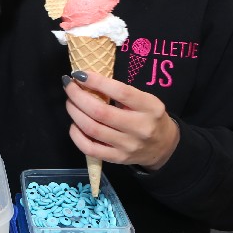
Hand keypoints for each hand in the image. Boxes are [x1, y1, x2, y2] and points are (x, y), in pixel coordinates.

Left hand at [63, 72, 180, 171]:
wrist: (163, 146)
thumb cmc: (149, 117)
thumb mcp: (145, 100)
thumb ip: (122, 93)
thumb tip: (88, 81)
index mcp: (150, 107)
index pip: (120, 91)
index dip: (96, 81)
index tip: (79, 74)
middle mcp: (140, 127)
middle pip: (100, 112)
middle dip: (78, 96)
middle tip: (69, 86)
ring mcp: (128, 146)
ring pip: (92, 129)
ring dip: (75, 113)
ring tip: (70, 102)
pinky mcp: (117, 158)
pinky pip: (90, 148)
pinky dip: (76, 135)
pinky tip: (74, 125)